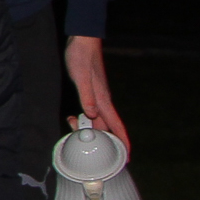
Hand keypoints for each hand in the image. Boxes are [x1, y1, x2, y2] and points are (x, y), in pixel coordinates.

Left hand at [64, 35, 129, 153]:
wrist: (82, 41)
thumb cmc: (82, 57)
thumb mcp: (81, 76)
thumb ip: (86, 95)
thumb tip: (92, 114)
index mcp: (104, 100)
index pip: (117, 125)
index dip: (123, 142)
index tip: (127, 158)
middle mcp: (103, 102)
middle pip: (106, 128)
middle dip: (100, 140)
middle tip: (83, 144)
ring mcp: (98, 98)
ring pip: (96, 121)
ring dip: (87, 128)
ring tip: (72, 125)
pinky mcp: (91, 94)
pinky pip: (90, 112)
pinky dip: (82, 119)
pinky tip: (73, 117)